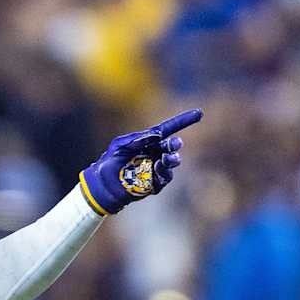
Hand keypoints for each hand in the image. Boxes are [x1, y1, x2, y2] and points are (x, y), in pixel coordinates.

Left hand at [79, 108, 201, 214]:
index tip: (198, 114)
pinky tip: (159, 169)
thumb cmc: (109, 162)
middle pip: (170, 148)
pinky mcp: (153, 184)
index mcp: (147, 142)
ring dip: (171, 160)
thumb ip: (138, 139)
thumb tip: (157, 135)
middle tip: (174, 145)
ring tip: (166, 159)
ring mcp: (154, 169)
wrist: (101, 186)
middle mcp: (154, 154)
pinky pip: (164, 179)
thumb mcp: (120, 146)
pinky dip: (164, 174)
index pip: (167, 130)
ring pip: (170, 164)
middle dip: (174, 146)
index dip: (182, 121)